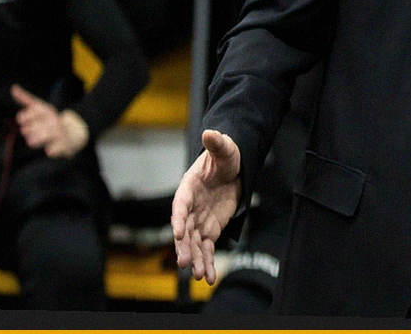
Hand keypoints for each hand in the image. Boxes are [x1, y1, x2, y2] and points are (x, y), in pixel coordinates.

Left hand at [11, 84, 88, 158]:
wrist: (75, 131)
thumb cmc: (50, 121)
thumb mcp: (40, 108)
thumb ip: (25, 99)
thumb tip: (13, 87)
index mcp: (47, 111)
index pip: (37, 111)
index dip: (27, 116)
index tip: (21, 119)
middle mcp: (54, 121)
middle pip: (42, 124)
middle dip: (31, 129)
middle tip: (27, 132)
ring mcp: (60, 133)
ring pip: (49, 135)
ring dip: (39, 138)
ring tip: (32, 141)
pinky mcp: (65, 146)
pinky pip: (58, 149)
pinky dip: (54, 150)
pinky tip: (49, 151)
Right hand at [172, 129, 241, 283]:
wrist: (232, 169)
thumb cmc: (225, 158)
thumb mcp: (225, 149)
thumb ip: (217, 143)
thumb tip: (210, 132)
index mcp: (188, 188)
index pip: (181, 205)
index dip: (179, 218)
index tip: (178, 232)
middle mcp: (190, 208)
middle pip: (185, 230)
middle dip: (184, 247)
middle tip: (184, 264)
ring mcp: (199, 220)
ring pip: (194, 243)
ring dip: (196, 259)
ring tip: (199, 276)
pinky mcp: (210, 229)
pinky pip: (207, 248)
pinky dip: (207, 261)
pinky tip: (208, 276)